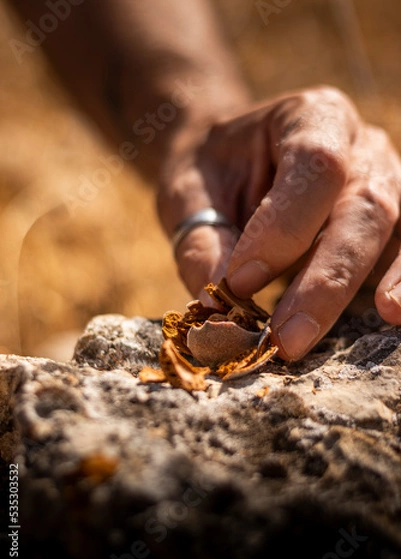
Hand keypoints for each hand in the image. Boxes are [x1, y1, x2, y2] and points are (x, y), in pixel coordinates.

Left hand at [157, 86, 400, 360]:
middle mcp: (360, 145)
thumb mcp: (187, 195)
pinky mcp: (391, 222)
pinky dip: (400, 280)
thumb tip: (219, 306)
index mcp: (309, 117)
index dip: (284, 228)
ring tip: (381, 318)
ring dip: (386, 280)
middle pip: (366, 206)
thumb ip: (201, 244)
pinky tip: (390, 313)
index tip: (240, 282)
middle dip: (328, 280)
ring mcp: (385, 181)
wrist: (234, 162)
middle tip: (287, 340)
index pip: (314, 166)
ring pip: (397, 228)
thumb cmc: (212, 175)